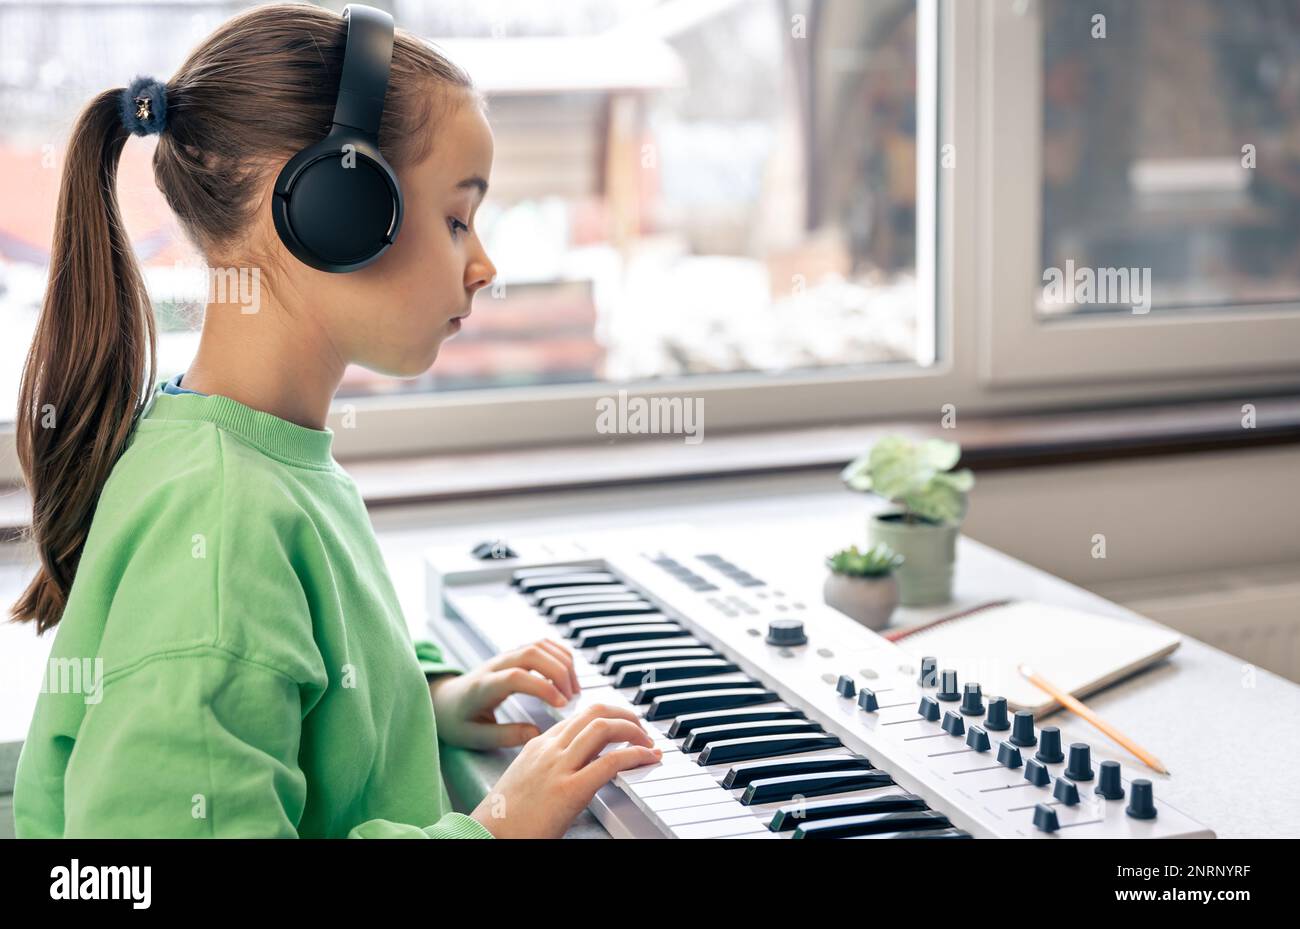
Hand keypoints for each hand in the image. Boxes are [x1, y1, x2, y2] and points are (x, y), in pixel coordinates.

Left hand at [430, 639, 581, 749]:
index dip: (543, 687)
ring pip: (540, 645)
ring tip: (574, 689)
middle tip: (573, 698)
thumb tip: (536, 733)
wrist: (443, 700)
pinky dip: (560, 655)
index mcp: (482, 687)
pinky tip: (568, 676)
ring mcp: (505, 656)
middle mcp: (495, 665)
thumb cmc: (457, 721)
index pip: (516, 676)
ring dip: (563, 663)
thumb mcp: (474, 737)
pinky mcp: (514, 655)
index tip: (561, 704)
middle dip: (559, 672)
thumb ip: (505, 736)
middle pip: (532, 653)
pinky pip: (541, 644)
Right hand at [470, 702, 661, 837]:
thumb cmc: (507, 816)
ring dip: (633, 731)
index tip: (625, 726)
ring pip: (603, 728)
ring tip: (648, 743)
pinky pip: (609, 762)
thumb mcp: (528, 778)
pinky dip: (634, 755)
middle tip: (641, 729)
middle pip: (594, 712)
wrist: (488, 835)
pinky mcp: (569, 790)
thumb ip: (551, 764)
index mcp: (539, 744)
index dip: (609, 716)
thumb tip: (580, 764)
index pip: (580, 715)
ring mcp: (558, 767)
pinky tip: (646, 758)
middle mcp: (549, 749)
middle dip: (625, 715)